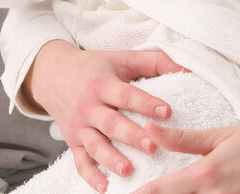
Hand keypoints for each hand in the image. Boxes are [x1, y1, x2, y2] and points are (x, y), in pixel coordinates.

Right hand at [25, 40, 186, 191]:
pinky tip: (106, 188)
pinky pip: (80, 161)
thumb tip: (186, 67)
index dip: (145, 102)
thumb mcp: (121, 58)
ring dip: (111, 158)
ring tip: (129, 170)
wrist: (52, 74)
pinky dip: (91, 176)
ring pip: (96, 144)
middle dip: (131, 135)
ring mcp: (80, 126)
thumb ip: (154, 61)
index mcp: (102, 83)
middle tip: (153, 146)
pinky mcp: (73, 141)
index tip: (167, 111)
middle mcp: (89, 106)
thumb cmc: (95, 67)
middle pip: (111, 122)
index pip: (126, 94)